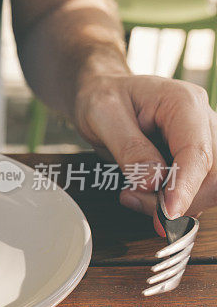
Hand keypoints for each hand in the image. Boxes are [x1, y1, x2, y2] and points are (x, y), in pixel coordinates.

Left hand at [74, 73, 215, 230]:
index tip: (167, 212)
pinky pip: (194, 187)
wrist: (101, 94)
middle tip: (134, 199)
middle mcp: (201, 120)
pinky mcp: (192, 157)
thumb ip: (128, 148)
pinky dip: (170, 200)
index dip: (186, 186)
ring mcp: (201, 139)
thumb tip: (153, 181)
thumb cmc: (101, 97)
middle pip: (213, 175)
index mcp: (183, 103)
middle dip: (178, 198)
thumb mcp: (103, 114)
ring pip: (208, 186)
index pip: (197, 152)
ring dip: (173, 202)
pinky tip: (141, 192)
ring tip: (131, 193)